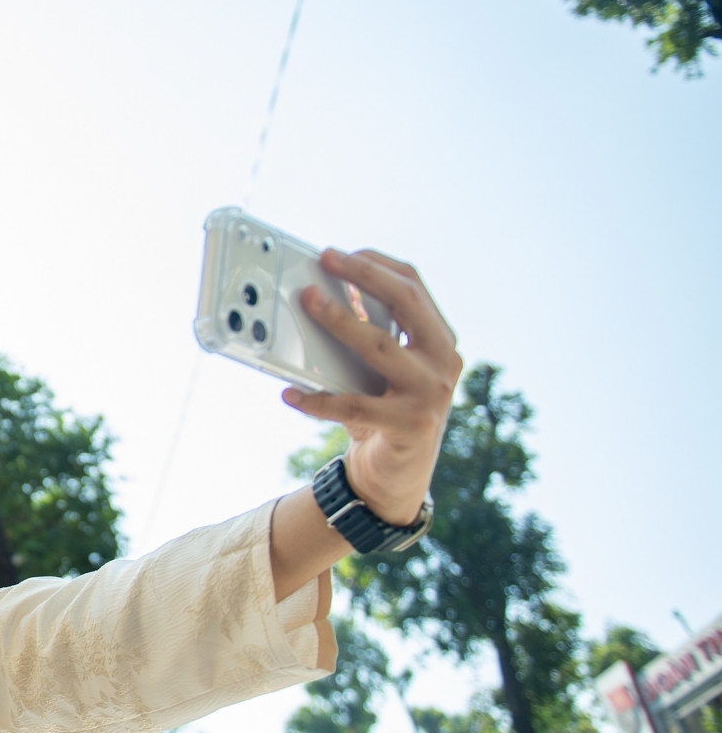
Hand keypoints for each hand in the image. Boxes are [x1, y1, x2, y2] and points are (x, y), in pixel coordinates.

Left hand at [282, 249, 461, 524]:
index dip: (376, 264)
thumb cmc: (382, 412)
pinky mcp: (410, 426)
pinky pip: (354, 406)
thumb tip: (320, 295)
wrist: (395, 479)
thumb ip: (366, 333)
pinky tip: (289, 393)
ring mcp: (431, 394)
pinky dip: (318, 399)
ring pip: (379, 346)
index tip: (339, 254)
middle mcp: (443, 362)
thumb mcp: (380, 369)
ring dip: (339, 320)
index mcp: (439, 340)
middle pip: (404, 302)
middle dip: (363, 275)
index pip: (413, 287)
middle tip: (324, 260)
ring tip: (306, 303)